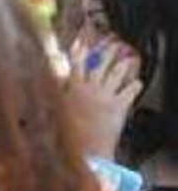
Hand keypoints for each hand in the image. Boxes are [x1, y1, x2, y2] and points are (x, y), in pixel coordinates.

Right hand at [63, 36, 142, 158]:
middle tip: (113, 45)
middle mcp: (90, 88)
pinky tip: (137, 83)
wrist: (86, 149)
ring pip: (116, 74)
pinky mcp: (119, 105)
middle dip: (106, 53)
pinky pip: (129, 91)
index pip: (75, 64)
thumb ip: (56, 94)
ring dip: (122, 66)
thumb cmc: (67, 133)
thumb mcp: (55, 112)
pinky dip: (134, 86)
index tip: (81, 42)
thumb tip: (53, 81)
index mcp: (73, 88)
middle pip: (100, 65)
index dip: (78, 52)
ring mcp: (105, 95)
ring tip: (127, 60)